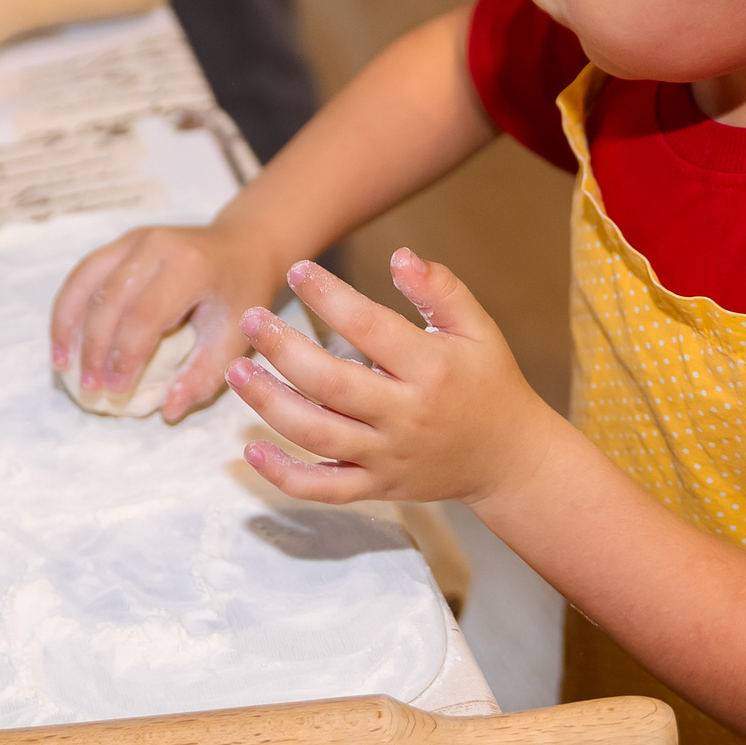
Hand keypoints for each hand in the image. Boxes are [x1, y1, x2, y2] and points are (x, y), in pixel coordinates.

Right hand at [50, 222, 287, 421]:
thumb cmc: (240, 296)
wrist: (245, 247)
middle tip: (90, 389)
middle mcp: (157, 246)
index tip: (116, 393)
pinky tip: (63, 340)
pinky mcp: (121, 243)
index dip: (124, 357)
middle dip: (94, 349)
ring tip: (63, 367)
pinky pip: (84, 274)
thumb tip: (167, 411)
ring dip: (69, 326)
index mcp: (190, 267)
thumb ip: (203, 376)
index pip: (145, 315)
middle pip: (110, 299)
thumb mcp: (235, 338)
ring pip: (86, 282)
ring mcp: (135, 239)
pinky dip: (68, 307)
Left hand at [229, 250, 562, 507]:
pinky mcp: (377, 487)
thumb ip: (442, 290)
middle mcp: (405, 416)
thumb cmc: (490, 385)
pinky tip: (250, 450)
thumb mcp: (479, 329)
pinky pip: (323, 488)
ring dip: (269, 404)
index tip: (297, 271)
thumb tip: (400, 255)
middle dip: (283, 350)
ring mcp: (388, 456)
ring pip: (317, 435)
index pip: (369, 328)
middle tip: (251, 319)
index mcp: (431, 370)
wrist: (509, 459)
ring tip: (237, 371)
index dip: (328, 297)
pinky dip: (284, 476)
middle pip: (330, 384)